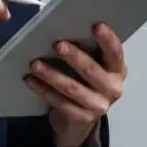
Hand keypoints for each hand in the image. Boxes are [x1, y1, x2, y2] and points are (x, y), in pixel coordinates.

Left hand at [23, 22, 125, 146]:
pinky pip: (60, 102)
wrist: (78, 121)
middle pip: (91, 70)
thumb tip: (63, 27)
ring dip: (52, 74)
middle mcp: (112, 88)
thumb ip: (86, 51)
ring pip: (72, 88)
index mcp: (117, 70)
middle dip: (74, 56)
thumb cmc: (83, 83)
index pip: (115, 53)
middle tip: (56, 45)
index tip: (96, 26)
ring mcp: (98, 106)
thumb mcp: (91, 67)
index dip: (107, 39)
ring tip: (34, 64)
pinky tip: (30, 80)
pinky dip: (43, 89)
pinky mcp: (82, 119)